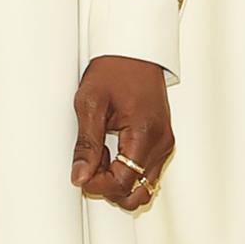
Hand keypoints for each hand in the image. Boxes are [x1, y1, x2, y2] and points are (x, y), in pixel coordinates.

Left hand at [70, 57, 174, 210]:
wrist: (133, 51)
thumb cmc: (114, 69)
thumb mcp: (90, 104)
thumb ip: (86, 144)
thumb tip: (80, 176)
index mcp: (146, 135)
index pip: (123, 183)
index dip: (98, 185)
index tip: (81, 172)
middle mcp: (161, 144)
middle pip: (136, 192)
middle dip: (109, 187)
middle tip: (89, 162)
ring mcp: (164, 144)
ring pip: (141, 185)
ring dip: (117, 178)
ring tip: (100, 152)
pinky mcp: (162, 142)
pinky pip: (145, 171)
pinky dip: (126, 169)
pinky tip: (110, 149)